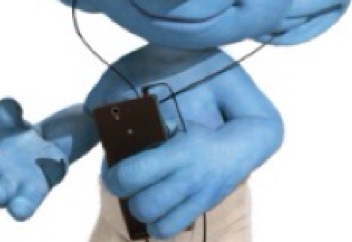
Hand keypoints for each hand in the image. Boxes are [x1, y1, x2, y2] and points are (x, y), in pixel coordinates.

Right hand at [0, 98, 68, 220]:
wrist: (49, 147)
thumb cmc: (21, 141)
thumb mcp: (14, 125)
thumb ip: (8, 115)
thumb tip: (6, 103)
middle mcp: (2, 183)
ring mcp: (24, 187)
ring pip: (18, 201)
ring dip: (17, 204)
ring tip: (17, 209)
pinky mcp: (46, 185)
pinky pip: (42, 191)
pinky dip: (44, 185)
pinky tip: (50, 176)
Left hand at [103, 122, 237, 238]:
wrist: (237, 148)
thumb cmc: (199, 133)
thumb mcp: (177, 122)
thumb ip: (152, 125)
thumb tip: (121, 122)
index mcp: (177, 152)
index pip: (133, 174)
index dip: (115, 177)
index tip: (113, 171)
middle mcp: (186, 178)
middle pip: (142, 206)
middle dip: (127, 198)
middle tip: (127, 186)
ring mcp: (196, 198)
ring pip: (156, 224)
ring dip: (143, 214)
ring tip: (143, 198)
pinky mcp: (201, 210)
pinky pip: (170, 230)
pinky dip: (158, 225)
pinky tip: (157, 211)